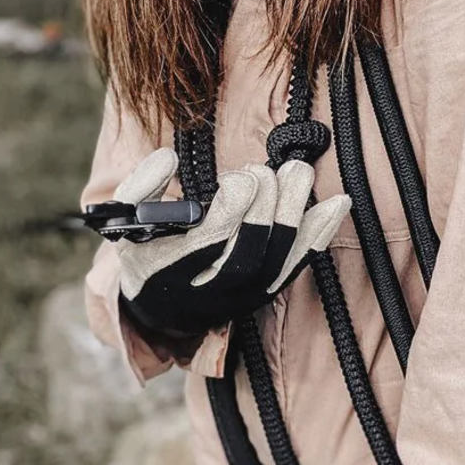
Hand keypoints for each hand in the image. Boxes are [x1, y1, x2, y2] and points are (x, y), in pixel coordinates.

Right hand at [113, 148, 350, 336]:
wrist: (159, 306)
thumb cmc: (145, 250)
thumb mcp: (125, 222)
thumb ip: (140, 187)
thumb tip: (165, 158)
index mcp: (170, 271)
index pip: (210, 245)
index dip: (232, 209)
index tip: (240, 178)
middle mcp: (209, 292)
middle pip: (248, 256)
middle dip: (265, 208)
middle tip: (264, 171)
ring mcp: (241, 297)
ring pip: (277, 262)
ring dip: (293, 214)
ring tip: (298, 171)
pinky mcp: (265, 294)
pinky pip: (296, 265)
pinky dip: (319, 233)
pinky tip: (339, 204)